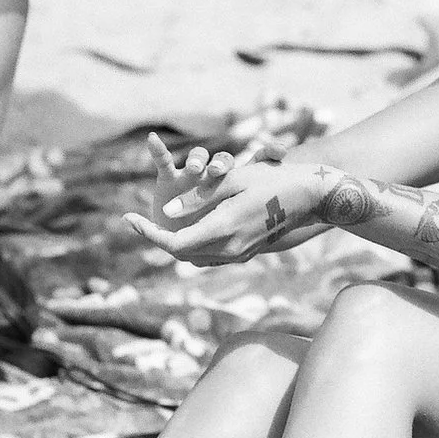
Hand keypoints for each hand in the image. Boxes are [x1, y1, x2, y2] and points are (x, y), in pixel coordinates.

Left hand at [126, 141, 341, 266]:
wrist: (309, 198)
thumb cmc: (272, 180)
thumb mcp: (233, 179)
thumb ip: (198, 197)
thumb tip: (168, 213)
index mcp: (223, 228)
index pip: (174, 244)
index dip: (148, 233)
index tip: (129, 218)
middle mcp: (229, 248)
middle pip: (180, 254)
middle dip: (157, 239)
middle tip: (140, 220)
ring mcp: (239, 255)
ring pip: (194, 257)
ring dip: (174, 243)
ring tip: (158, 225)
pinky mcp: (245, 255)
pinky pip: (209, 256)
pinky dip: (192, 244)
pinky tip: (187, 228)